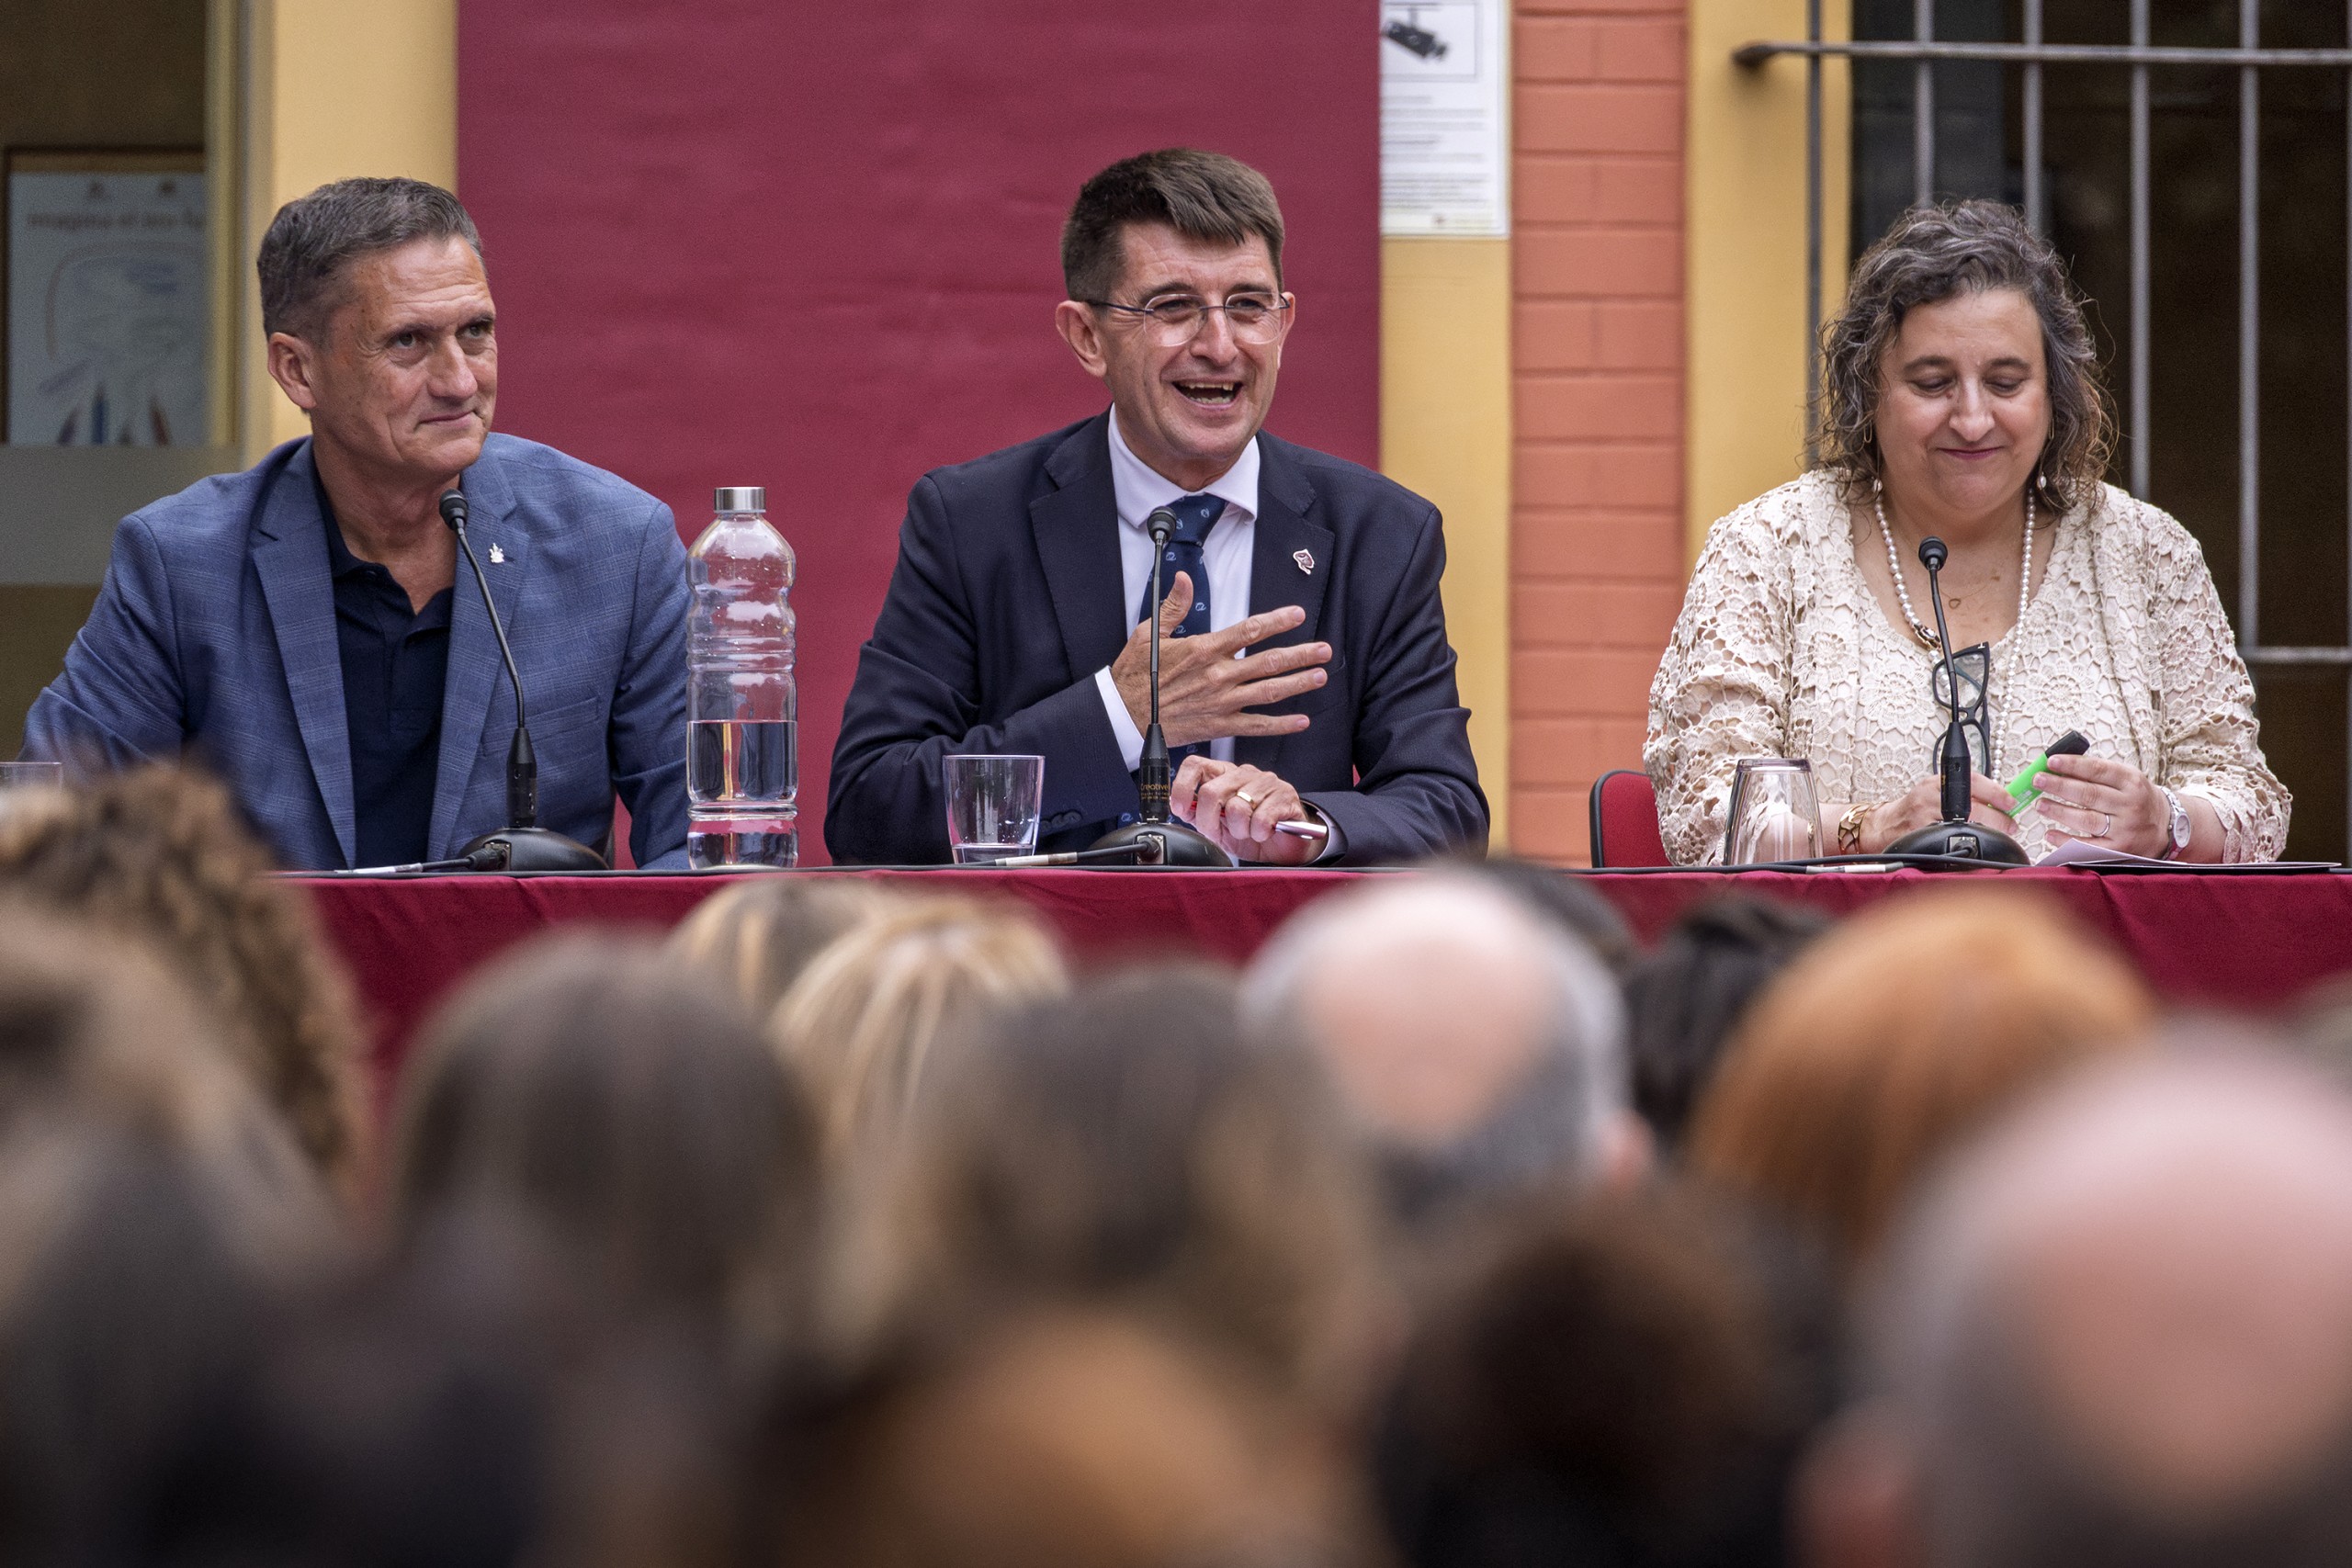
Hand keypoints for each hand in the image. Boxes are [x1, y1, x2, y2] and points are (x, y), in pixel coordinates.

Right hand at [1112, 573, 1329, 749]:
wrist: (1123, 714)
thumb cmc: (1135, 674)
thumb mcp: (1149, 633)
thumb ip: (1172, 606)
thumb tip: (1182, 578)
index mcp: (1204, 649)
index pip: (1249, 630)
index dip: (1277, 621)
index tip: (1298, 614)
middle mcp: (1218, 675)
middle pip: (1269, 662)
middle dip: (1301, 654)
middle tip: (1324, 650)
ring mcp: (1221, 702)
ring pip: (1269, 691)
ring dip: (1298, 683)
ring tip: (1320, 675)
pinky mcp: (1218, 725)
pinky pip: (1256, 725)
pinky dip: (1281, 724)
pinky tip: (1301, 720)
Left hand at [1169, 756, 1319, 864]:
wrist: (1285, 846)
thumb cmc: (1251, 833)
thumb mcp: (1217, 827)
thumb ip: (1197, 814)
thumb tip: (1180, 806)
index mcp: (1223, 776)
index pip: (1195, 766)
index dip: (1182, 786)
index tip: (1180, 808)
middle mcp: (1242, 774)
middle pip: (1210, 791)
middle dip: (1209, 821)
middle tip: (1222, 831)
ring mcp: (1265, 782)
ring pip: (1236, 808)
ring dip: (1240, 830)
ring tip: (1248, 832)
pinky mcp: (1285, 795)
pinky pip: (1261, 819)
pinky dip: (1259, 833)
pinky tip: (1265, 832)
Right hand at [1862, 772, 2017, 851]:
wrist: (1886, 825)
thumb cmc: (1915, 808)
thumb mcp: (1936, 789)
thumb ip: (1963, 791)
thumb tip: (1999, 800)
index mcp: (1937, 782)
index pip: (1974, 781)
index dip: (1997, 793)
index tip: (2010, 802)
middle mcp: (1931, 796)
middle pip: (1975, 807)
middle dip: (1998, 819)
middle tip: (2010, 825)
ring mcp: (1926, 817)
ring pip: (1967, 826)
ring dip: (1986, 833)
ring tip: (1995, 836)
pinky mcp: (1923, 836)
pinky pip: (1952, 841)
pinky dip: (1967, 844)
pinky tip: (1973, 845)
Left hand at [2037, 752, 2170, 856]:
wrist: (2167, 827)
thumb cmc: (2137, 799)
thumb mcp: (2127, 780)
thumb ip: (2098, 773)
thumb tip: (2059, 767)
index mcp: (2132, 782)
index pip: (2098, 770)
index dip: (2072, 765)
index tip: (2051, 762)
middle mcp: (2131, 805)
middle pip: (2090, 794)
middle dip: (2060, 786)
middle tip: (2038, 781)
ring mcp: (2125, 829)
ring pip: (2087, 819)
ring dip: (2059, 811)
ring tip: (2040, 804)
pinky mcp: (2118, 849)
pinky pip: (2088, 846)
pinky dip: (2066, 840)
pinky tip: (2050, 834)